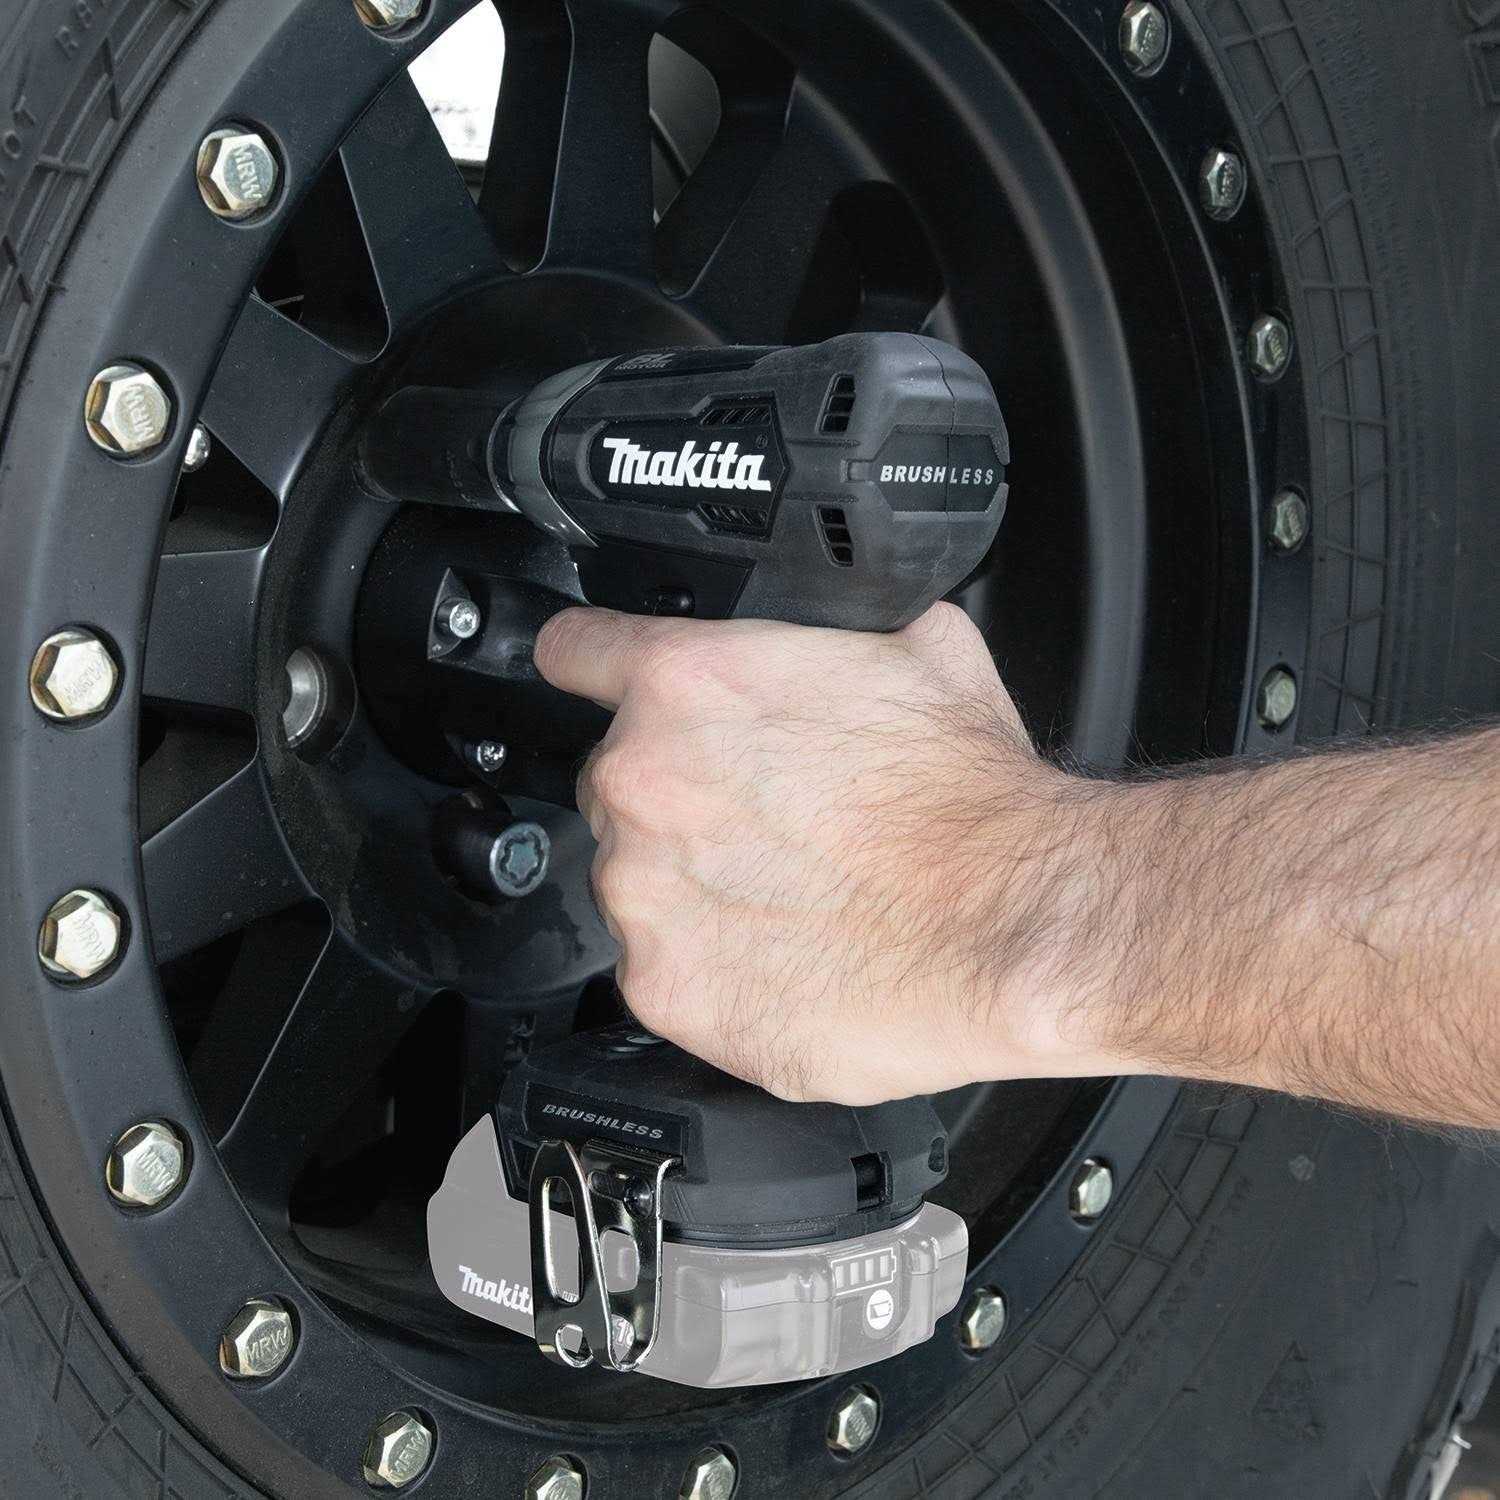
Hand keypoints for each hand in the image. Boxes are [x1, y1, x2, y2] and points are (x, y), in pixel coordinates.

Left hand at [535, 603, 1128, 1103]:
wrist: (1015, 926)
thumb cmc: (974, 803)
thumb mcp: (925, 656)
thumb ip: (845, 641)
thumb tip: (859, 642)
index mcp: (685, 683)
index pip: (577, 650)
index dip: (592, 662)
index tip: (594, 680)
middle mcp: (641, 781)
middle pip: (621, 782)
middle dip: (683, 798)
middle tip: (771, 825)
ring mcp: (642, 891)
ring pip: (637, 880)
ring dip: (694, 887)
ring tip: (793, 900)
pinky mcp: (662, 986)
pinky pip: (662, 965)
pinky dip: (710, 966)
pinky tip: (786, 956)